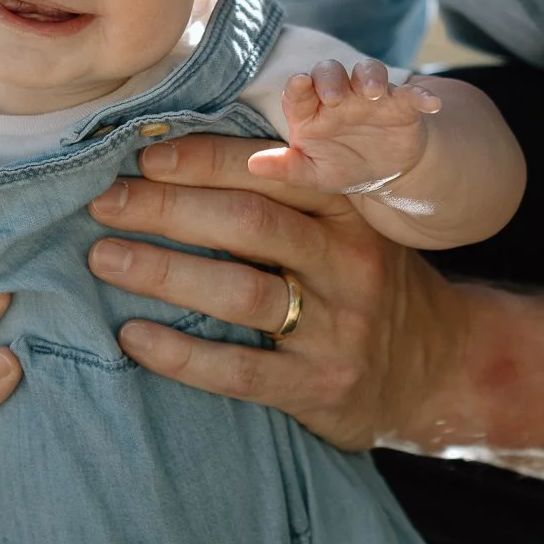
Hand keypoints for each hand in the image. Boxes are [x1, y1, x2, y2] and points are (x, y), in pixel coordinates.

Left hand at [85, 136, 473, 451]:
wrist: (440, 369)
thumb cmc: (366, 283)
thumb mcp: (346, 228)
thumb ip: (286, 196)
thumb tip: (175, 158)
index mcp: (347, 212)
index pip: (270, 172)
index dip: (202, 161)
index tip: (142, 157)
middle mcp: (346, 263)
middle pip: (248, 224)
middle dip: (166, 209)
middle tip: (103, 204)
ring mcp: (336, 328)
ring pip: (240, 293)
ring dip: (163, 272)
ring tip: (104, 259)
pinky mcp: (318, 386)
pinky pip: (240, 370)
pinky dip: (180, 354)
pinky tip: (132, 337)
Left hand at [246, 60, 441, 195]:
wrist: (383, 171)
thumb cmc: (339, 165)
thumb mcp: (312, 174)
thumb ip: (286, 167)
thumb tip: (253, 165)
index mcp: (311, 110)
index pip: (300, 90)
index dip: (299, 86)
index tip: (299, 84)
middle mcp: (339, 95)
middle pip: (331, 72)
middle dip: (332, 78)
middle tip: (334, 95)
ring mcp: (370, 96)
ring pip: (369, 72)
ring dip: (370, 76)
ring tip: (372, 92)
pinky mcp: (401, 103)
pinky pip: (412, 93)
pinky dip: (422, 94)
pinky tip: (431, 103)